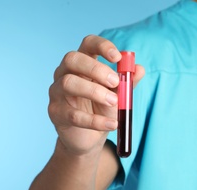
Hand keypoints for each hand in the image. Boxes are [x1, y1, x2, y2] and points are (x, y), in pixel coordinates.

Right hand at [48, 35, 144, 155]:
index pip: (87, 44)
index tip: (117, 57)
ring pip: (69, 83)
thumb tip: (140, 69)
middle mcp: (65, 73)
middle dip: (96, 69)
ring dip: (94, 91)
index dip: (101, 46)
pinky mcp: (56, 113)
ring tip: (114, 103)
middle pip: (73, 59)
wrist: (90, 137)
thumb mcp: (119, 95)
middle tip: (115, 82)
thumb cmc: (102, 109)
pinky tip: (112, 124)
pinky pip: (73, 114)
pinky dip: (95, 120)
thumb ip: (128, 82)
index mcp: (83, 64)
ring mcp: (57, 93)